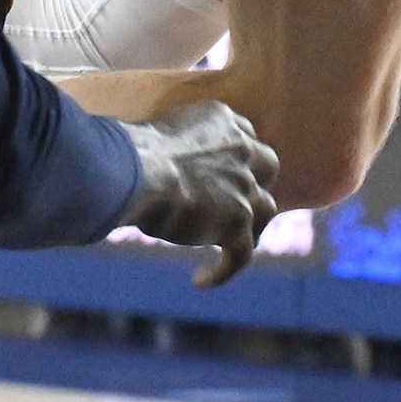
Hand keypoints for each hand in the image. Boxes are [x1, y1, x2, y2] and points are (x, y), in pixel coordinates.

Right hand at [123, 96, 279, 287]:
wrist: (141, 170)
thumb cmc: (133, 150)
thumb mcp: (161, 135)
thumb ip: (174, 148)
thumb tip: (155, 167)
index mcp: (222, 120)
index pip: (244, 136)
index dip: (237, 157)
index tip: (222, 173)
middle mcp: (241, 149)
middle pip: (267, 166)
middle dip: (257, 182)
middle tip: (238, 202)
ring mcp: (243, 186)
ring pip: (266, 209)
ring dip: (251, 227)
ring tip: (230, 245)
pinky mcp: (238, 221)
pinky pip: (242, 254)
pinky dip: (223, 270)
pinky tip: (199, 281)